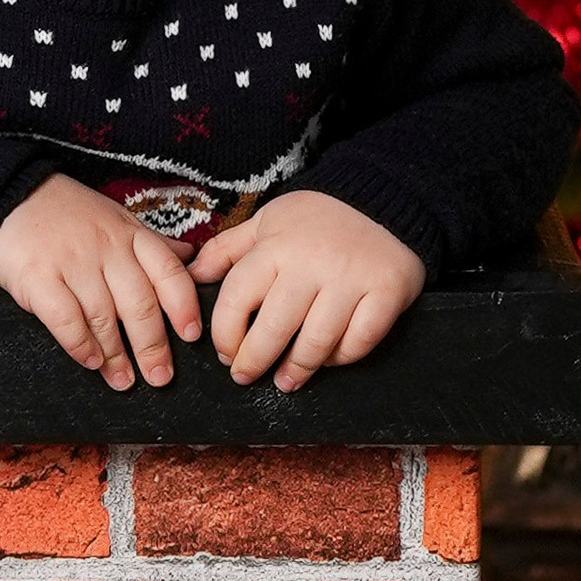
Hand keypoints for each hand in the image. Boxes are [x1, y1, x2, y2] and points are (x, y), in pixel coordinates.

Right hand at [0, 176, 201, 390]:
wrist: (11, 197)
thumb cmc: (70, 214)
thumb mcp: (117, 219)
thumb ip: (151, 244)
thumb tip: (190, 259)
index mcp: (130, 235)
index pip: (168, 272)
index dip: (183, 306)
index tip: (191, 336)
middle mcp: (106, 248)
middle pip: (139, 304)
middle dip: (152, 346)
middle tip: (159, 376)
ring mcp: (72, 263)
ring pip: (103, 317)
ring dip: (116, 355)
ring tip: (123, 380)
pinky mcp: (38, 277)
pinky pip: (65, 318)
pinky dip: (80, 344)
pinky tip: (90, 361)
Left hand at [188, 190, 426, 389]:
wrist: (383, 199)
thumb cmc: (318, 220)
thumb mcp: (268, 221)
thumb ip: (228, 249)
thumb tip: (192, 275)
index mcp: (276, 245)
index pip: (237, 299)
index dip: (225, 334)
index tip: (225, 353)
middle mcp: (312, 262)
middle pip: (274, 328)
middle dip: (254, 361)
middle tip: (245, 376)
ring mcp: (352, 277)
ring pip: (317, 341)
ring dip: (297, 368)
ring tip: (285, 381)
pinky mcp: (387, 290)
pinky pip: (359, 340)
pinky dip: (342, 357)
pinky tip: (328, 360)